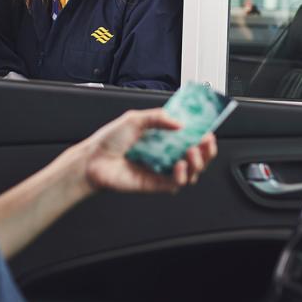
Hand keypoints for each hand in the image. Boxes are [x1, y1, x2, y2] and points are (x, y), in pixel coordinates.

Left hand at [84, 108, 216, 193]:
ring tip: (192, 152)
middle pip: (195, 155)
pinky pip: (175, 183)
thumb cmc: (109, 140)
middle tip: (206, 141)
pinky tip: (179, 165)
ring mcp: (161, 169)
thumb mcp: (135, 119)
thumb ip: (158, 118)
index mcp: (162, 137)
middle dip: (206, 150)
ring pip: (191, 172)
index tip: (209, 129)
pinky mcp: (155, 184)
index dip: (201, 134)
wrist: (93, 160)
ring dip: (198, 162)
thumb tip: (180, 123)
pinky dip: (182, 175)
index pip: (189, 136)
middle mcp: (165, 154)